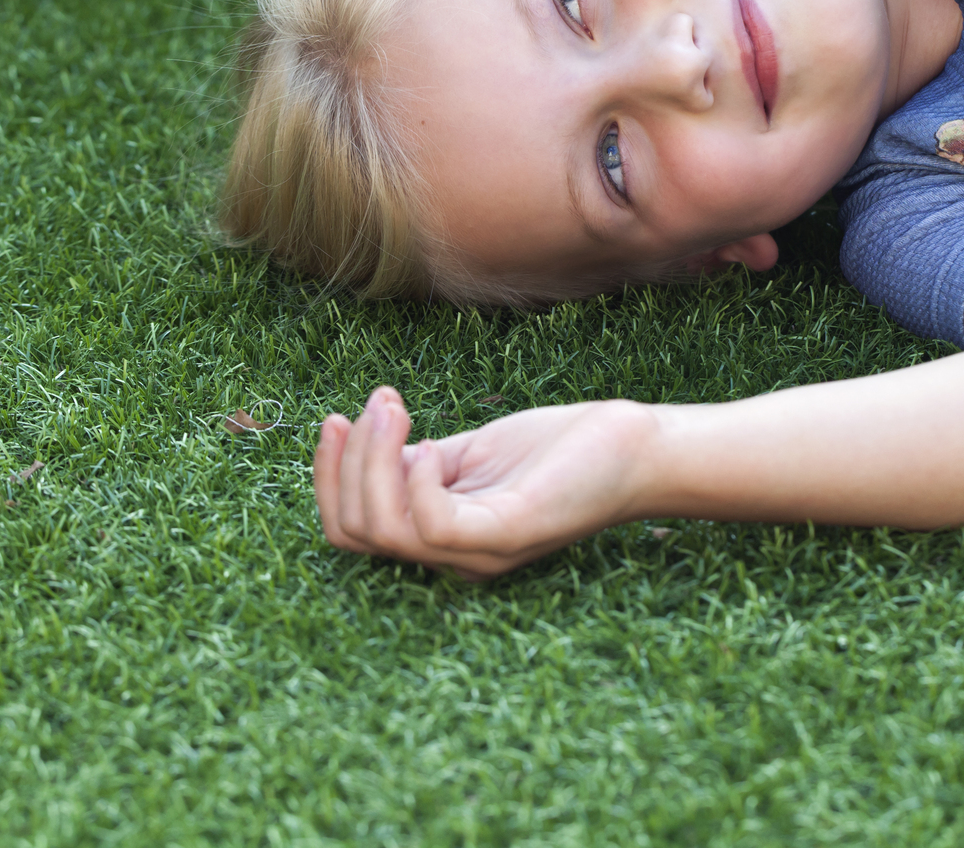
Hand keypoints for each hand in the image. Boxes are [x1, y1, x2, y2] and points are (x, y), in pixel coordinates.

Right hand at [313, 387, 662, 579]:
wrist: (636, 449)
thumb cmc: (559, 449)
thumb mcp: (470, 452)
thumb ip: (416, 461)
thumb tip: (361, 450)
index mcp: (440, 539)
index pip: (351, 532)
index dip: (328, 479)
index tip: (336, 419)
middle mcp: (454, 558)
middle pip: (355, 533)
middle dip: (345, 464)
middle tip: (376, 404)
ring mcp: (480, 552)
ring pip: (385, 531)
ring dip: (373, 460)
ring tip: (394, 408)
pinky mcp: (509, 534)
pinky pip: (434, 526)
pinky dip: (416, 481)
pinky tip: (431, 444)